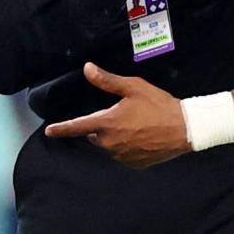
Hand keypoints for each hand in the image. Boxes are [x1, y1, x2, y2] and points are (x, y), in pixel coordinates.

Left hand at [44, 63, 189, 168]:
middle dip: (101, 126)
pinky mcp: (134, 164)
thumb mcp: (132, 87)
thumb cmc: (158, 105)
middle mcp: (110, 143)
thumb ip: (107, 80)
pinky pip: (123, 154)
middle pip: (95, 135)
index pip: (77, 127)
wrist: (184, 128)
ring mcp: (122, 156)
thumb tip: (87, 69)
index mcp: (107, 123)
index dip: (61, 128)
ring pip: (109, 145)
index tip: (49, 131)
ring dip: (115, 136)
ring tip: (136, 124)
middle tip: (121, 113)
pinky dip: (127, 146)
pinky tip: (142, 136)